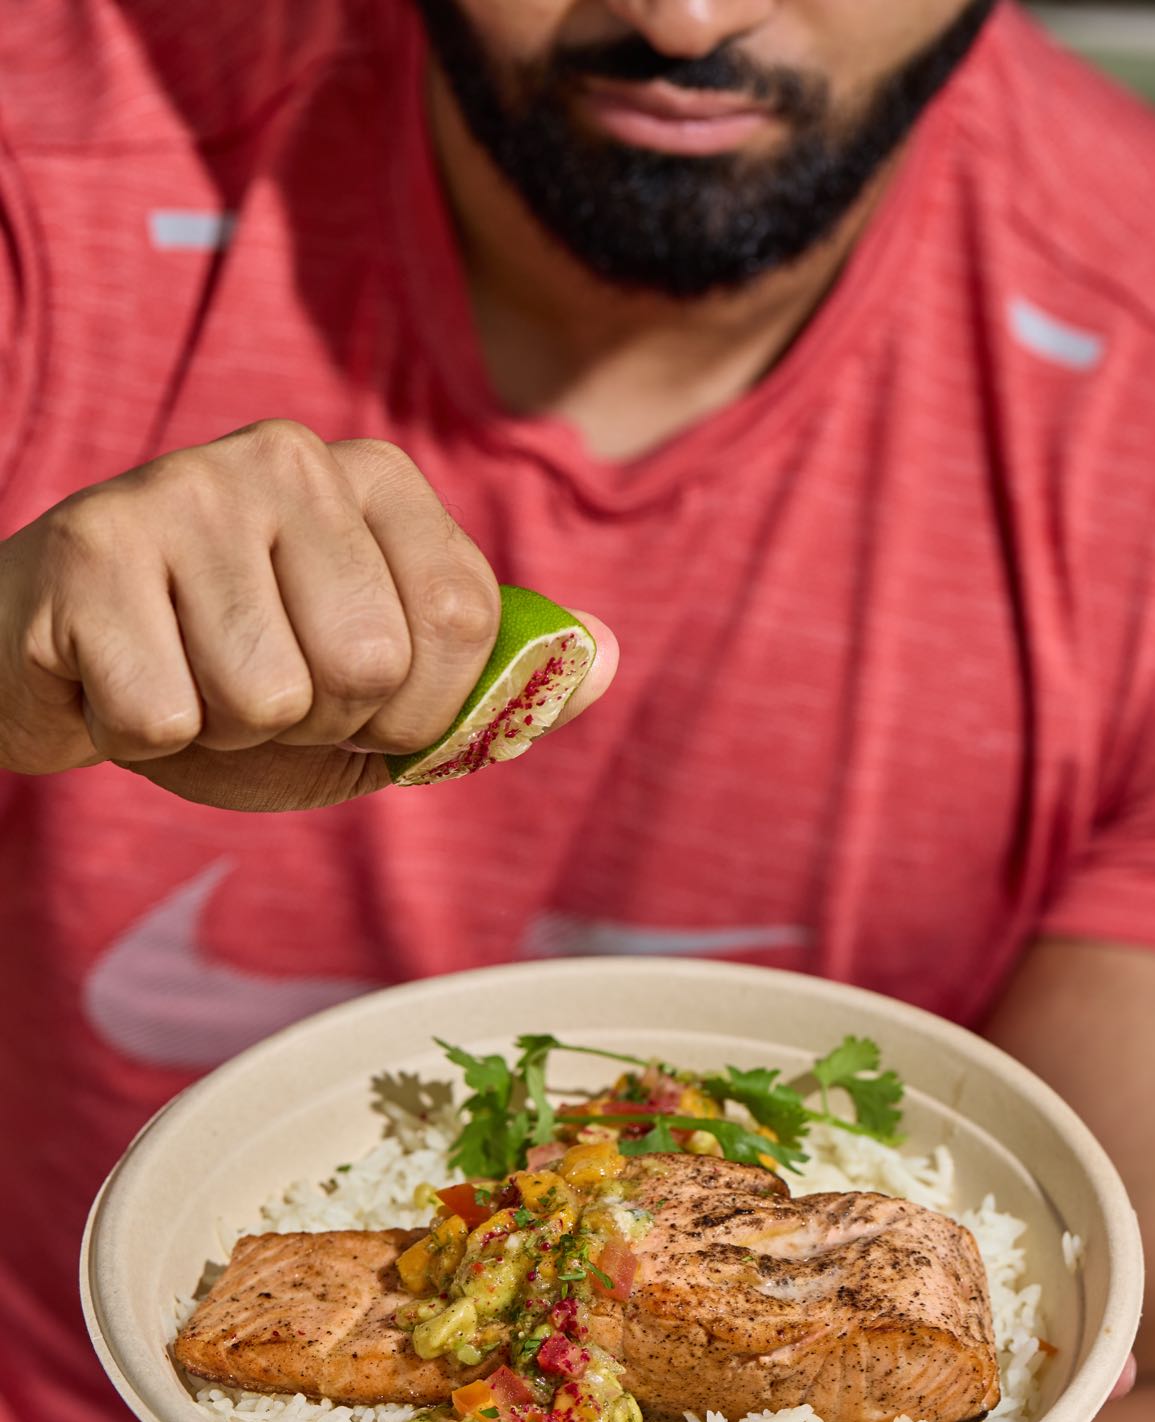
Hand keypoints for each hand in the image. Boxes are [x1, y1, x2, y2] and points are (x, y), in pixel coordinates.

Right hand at [0, 422, 616, 810]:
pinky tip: (120, 678)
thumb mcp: (378, 692)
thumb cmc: (227, 676)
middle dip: (320, 724)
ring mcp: (185, 489)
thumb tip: (605, 657)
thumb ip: (491, 684)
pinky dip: (141, 737)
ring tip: (189, 677)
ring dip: (227, 732)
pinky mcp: (91, 548)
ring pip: (270, 697)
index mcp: (372, 480)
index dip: (423, 713)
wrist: (54, 661)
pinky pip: (165, 718)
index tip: (363, 708)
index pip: (465, 624)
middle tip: (258, 689)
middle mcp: (288, 456)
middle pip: (373, 666)